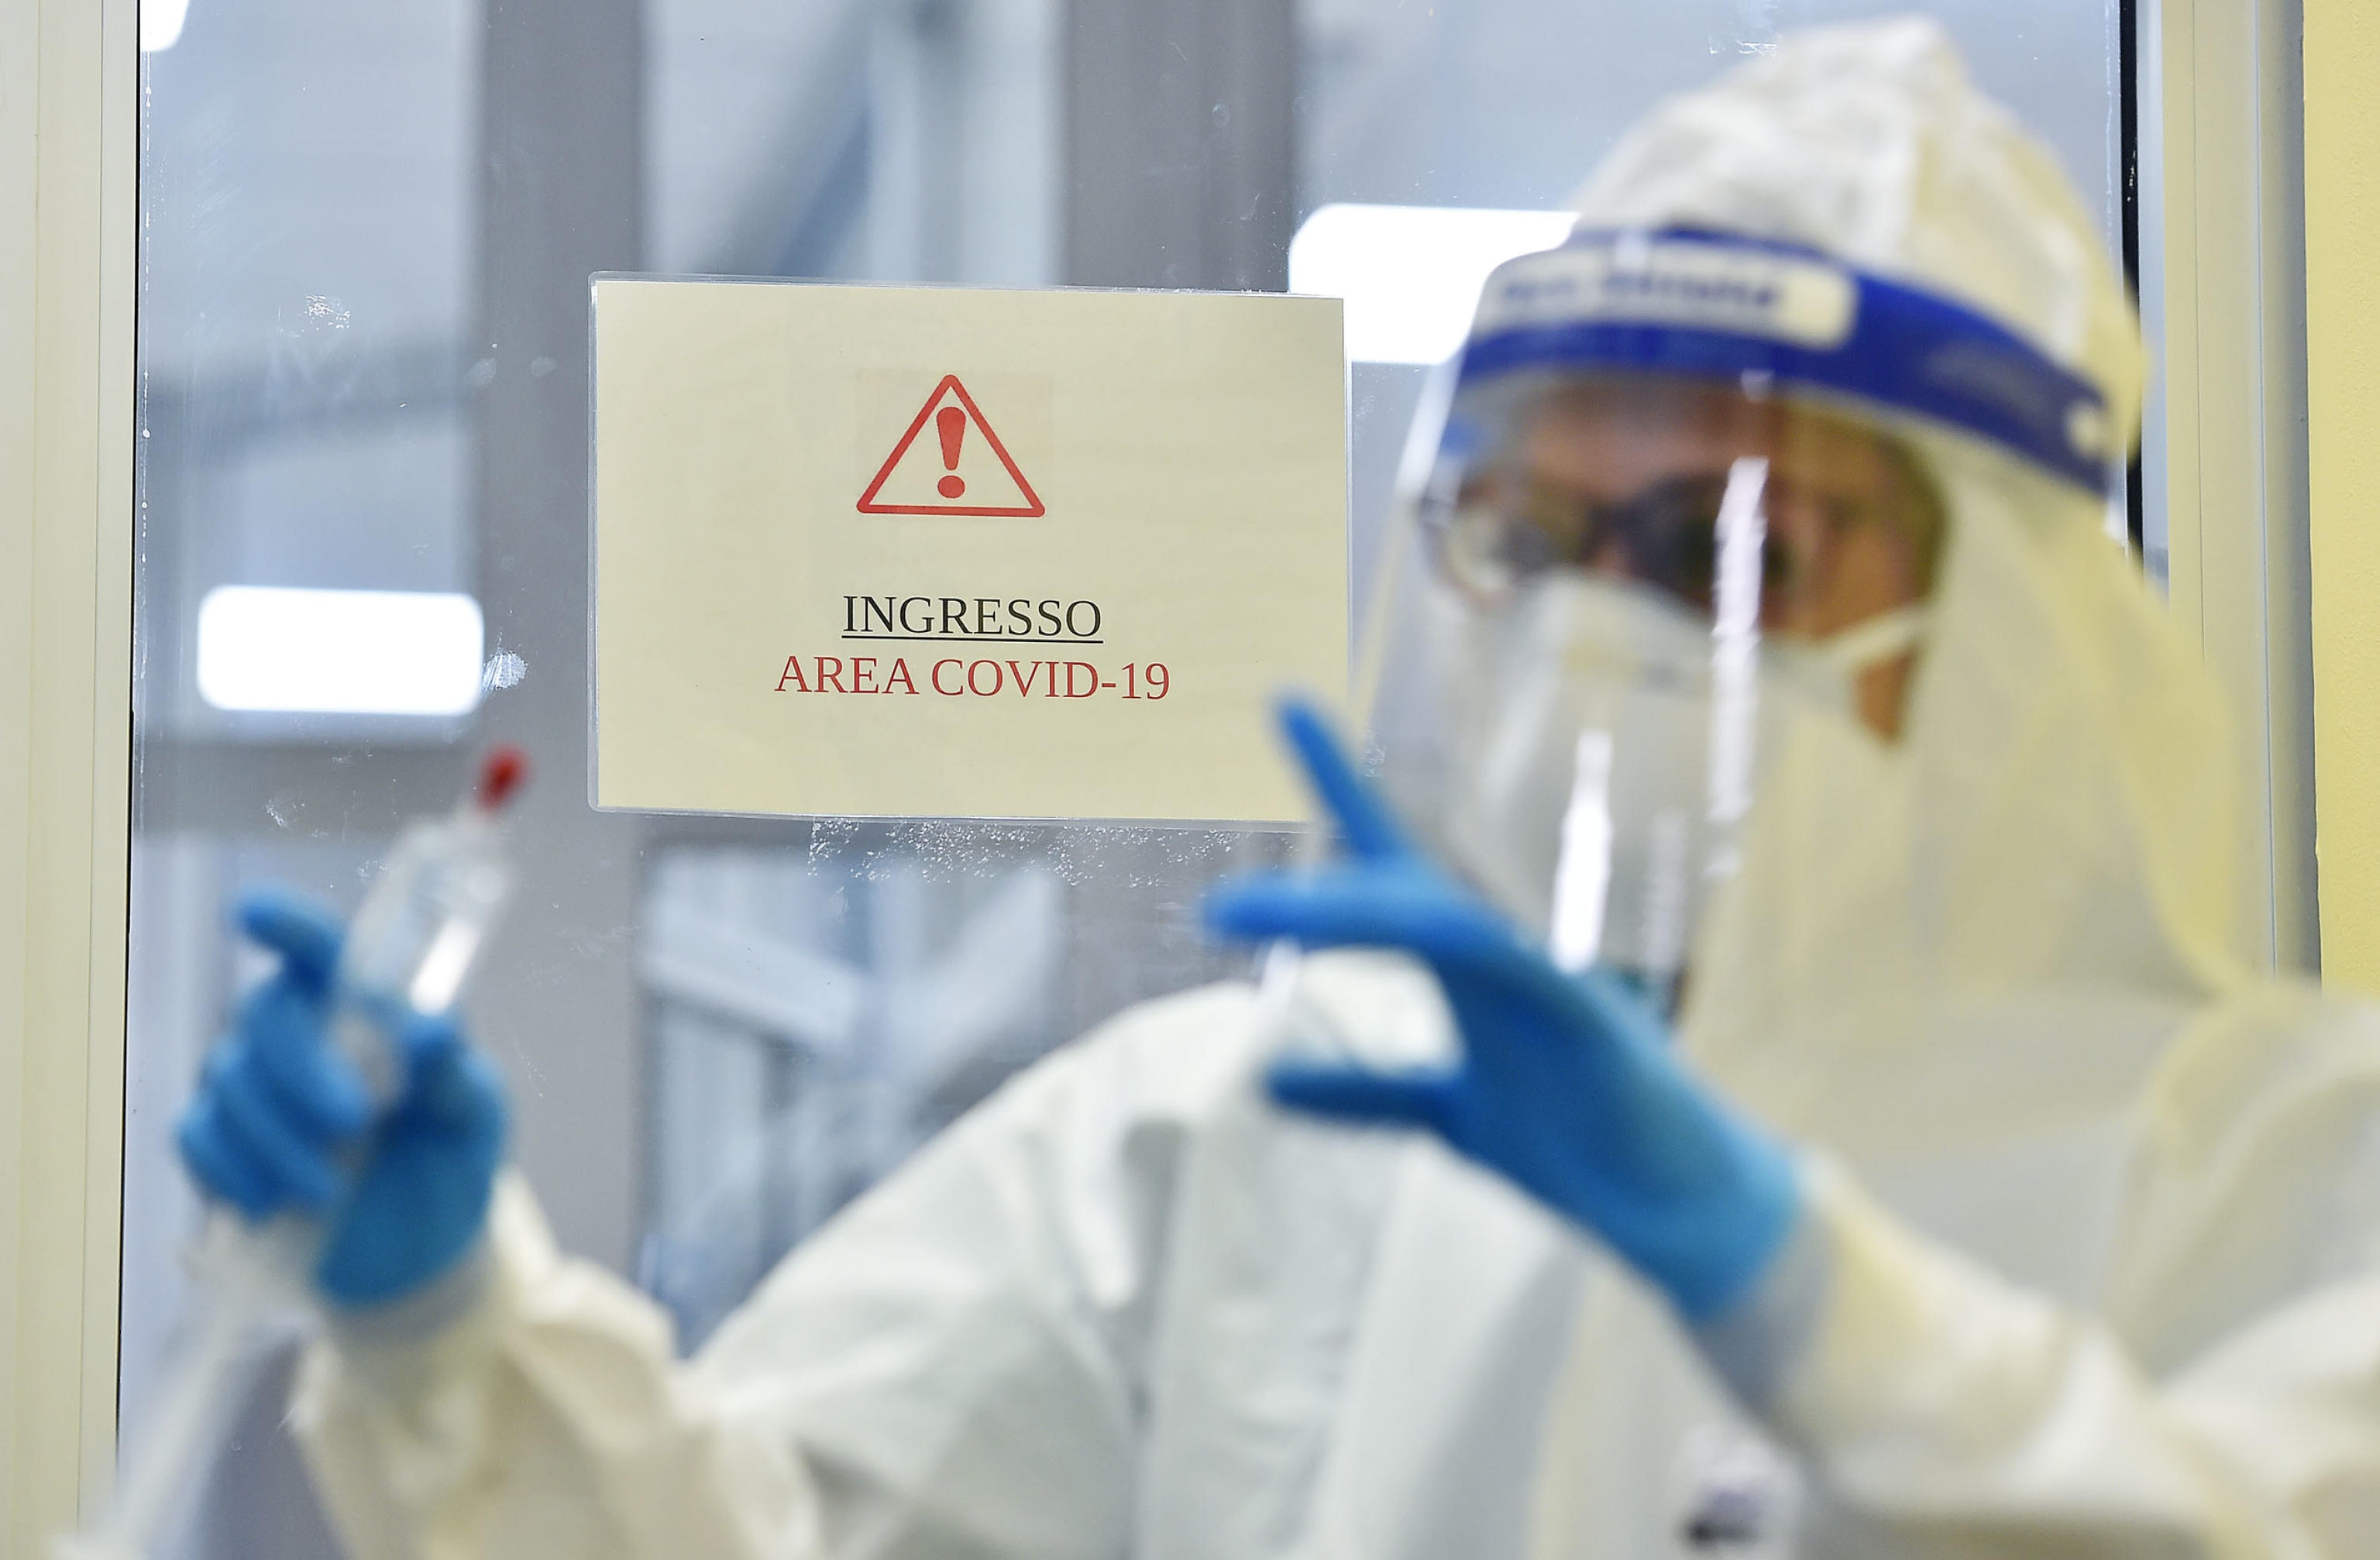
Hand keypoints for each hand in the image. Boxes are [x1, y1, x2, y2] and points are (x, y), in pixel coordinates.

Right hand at [177, 887, 507, 1308]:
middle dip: (301, 1067)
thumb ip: (457, 1075)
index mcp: (367, 1004)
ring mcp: (254, 1082)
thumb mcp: (475, 1116)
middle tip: (353, 1121)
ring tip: (329, 1189)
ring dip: (279, 1138)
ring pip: (228, 1080)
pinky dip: (231, 1170)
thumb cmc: (449, 1156)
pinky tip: (271, 1202)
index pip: (322, 948)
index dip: (288, 924)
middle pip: (265, 1013)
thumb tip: (432, 1033)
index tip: (253, 913)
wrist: (417, 1246)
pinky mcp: (223, 1139)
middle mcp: (303, 1029)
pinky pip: (198, 1135)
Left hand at [1205, 697, 1799, 1319]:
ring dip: (1349, 913)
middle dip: (1332, 823)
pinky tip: (1436, 936)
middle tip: (1222, 860)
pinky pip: (1530, 980)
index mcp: (1469, 974)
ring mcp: (1554, 987)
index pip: (1391, 867)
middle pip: (1406, 881)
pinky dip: (1478, 957)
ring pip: (1447, 924)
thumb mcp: (1452, 1118)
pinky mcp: (1599, 1031)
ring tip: (1247, 914)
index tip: (1288, 701)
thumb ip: (1365, 1096)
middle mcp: (1506, 961)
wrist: (1688, 1213)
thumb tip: (1268, 1082)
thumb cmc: (1584, 1149)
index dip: (1339, 789)